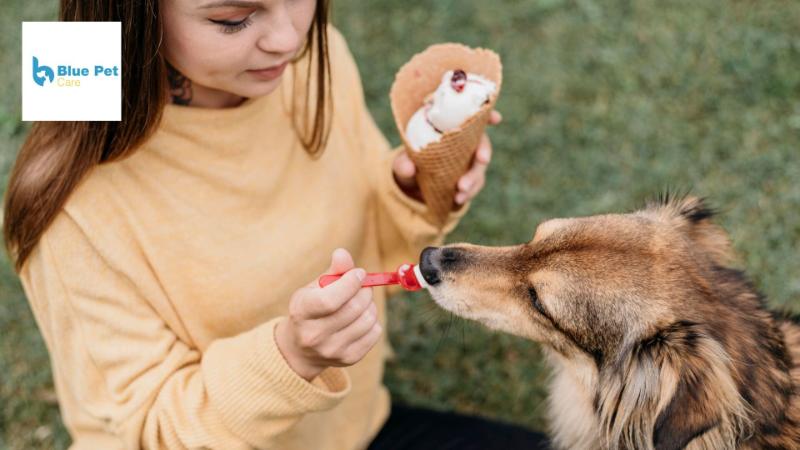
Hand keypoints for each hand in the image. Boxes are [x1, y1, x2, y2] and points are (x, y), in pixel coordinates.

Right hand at [275, 248, 381, 380]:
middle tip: (362, 285)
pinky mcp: (348, 359)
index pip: (331, 300)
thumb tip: (343, 253)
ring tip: (360, 302)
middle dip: (364, 290)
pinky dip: (373, 320)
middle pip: (354, 308)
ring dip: (370, 305)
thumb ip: (333, 271)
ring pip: (368, 319)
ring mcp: (332, 350)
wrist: (301, 349)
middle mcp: (314, 335)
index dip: (350, 283)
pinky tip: (361, 318)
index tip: (358, 273)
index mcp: (301, 312)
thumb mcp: (315, 288)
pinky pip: (375, 333)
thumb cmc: (311, 309)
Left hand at [393, 110, 501, 205]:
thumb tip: (409, 168)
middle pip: (481, 142)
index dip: (486, 115)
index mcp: (448, 129)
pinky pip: (475, 184)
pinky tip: (458, 200)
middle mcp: (463, 143)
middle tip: (482, 159)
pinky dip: (469, 192)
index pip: (470, 118)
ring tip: (460, 190)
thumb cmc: (408, 164)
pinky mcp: (469, 179)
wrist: (411, 187)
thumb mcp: (401, 163)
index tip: (496, 119)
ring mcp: (468, 162)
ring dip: (474, 177)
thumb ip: (402, 164)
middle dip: (485, 150)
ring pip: (479, 166)